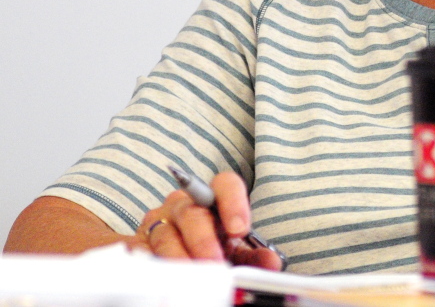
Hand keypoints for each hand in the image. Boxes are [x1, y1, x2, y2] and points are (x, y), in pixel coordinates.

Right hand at [129, 172, 281, 269]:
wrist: (163, 255)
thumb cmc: (207, 246)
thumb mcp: (232, 251)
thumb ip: (252, 255)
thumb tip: (271, 262)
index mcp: (212, 199)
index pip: (225, 184)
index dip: (234, 203)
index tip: (240, 229)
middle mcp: (183, 204)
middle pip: (193, 213)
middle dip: (205, 241)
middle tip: (216, 264)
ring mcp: (157, 222)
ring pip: (166, 235)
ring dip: (180, 258)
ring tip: (193, 278)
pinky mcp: (135, 243)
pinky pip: (141, 252)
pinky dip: (153, 266)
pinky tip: (164, 278)